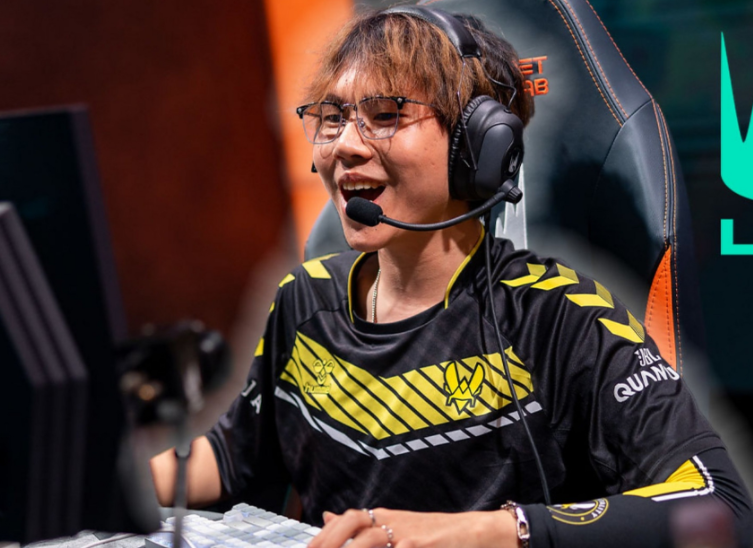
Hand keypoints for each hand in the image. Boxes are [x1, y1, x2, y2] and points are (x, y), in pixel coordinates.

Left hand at [308, 507, 518, 547]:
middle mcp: (391, 522)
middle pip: (353, 523)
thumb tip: (327, 516)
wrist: (473, 533)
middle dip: (331, 539)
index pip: (347, 520)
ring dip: (352, 547)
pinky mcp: (419, 546)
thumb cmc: (433, 534)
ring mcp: (405, 536)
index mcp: (384, 518)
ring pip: (371, 540)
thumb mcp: (396, 525)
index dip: (325, 534)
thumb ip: (362, 524)